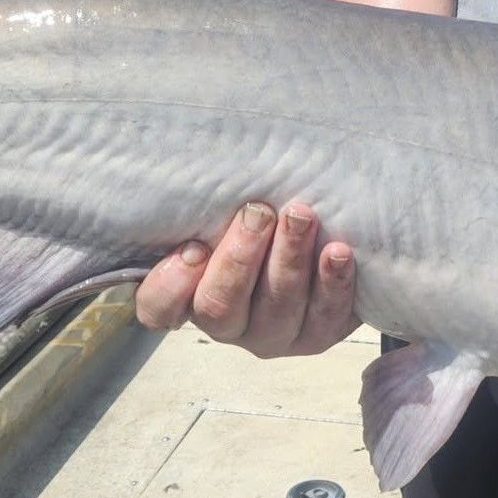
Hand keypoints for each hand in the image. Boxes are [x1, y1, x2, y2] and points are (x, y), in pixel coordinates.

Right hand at [133, 200, 357, 356]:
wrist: (320, 234)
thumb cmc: (257, 215)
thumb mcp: (222, 210)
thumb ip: (204, 205)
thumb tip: (199, 163)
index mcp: (190, 297)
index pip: (159, 307)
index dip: (173, 284)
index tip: (193, 247)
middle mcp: (230, 324)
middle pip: (221, 306)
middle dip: (240, 258)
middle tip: (258, 213)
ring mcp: (275, 334)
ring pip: (277, 309)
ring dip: (289, 260)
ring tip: (301, 218)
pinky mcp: (320, 332)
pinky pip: (327, 316)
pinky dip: (333, 282)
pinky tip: (338, 251)